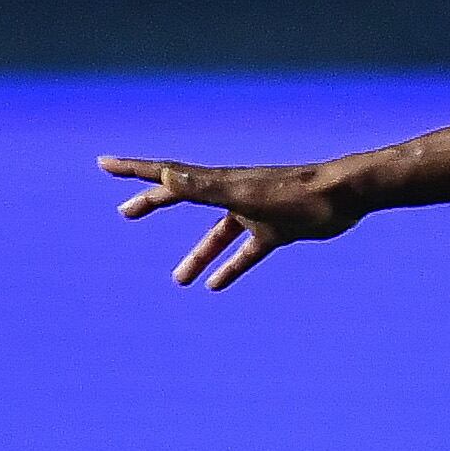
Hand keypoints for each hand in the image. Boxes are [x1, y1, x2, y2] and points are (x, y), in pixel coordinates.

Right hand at [98, 155, 359, 289]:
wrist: (345, 196)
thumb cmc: (296, 193)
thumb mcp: (244, 193)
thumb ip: (203, 186)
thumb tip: (164, 172)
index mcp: (219, 182)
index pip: (168, 174)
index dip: (134, 170)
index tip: (104, 163)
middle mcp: (233, 194)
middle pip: (185, 197)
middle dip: (154, 203)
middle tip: (126, 213)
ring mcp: (255, 212)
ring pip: (217, 236)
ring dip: (197, 255)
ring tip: (179, 280)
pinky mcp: (277, 230)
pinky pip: (247, 253)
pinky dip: (232, 267)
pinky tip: (218, 287)